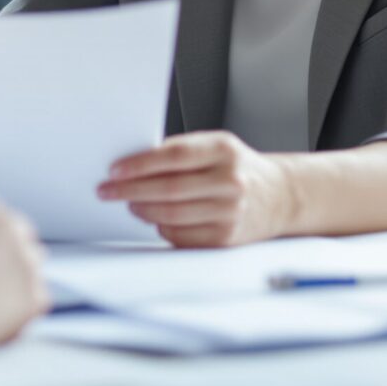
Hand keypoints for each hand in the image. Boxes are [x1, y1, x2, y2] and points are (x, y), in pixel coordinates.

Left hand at [98, 130, 291, 246]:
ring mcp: (230, 213)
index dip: (140, 164)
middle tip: (107, 190)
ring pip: (171, 215)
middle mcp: (230, 182)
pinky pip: (180, 235)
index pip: (174, 156)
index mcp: (224, 150)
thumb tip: (133, 164)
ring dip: (142, 209)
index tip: (114, 170)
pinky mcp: (225, 238)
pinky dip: (161, 227)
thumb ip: (181, 152)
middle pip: (169, 189)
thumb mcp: (216, 147)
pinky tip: (155, 218)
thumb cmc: (238, 168)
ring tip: (129, 203)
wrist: (279, 196)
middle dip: (130, 190)